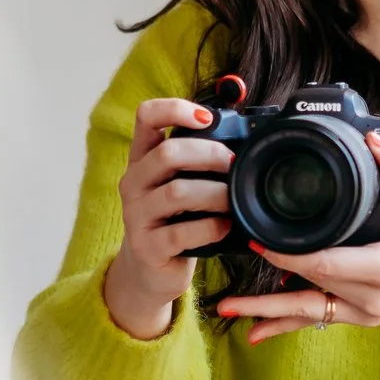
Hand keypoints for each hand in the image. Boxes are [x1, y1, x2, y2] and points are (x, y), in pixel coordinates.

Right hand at [104, 98, 232, 340]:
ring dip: (214, 194)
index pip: (146, 117)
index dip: (175, 109)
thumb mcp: (180, 185)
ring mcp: (135, 216)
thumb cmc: (175, 220)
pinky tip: (224, 226)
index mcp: (142, 159)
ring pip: (176, 193)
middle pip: (166, 154)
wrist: (150, 271)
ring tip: (233, 200)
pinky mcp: (147, 247)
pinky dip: (209, 227)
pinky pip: (180, 233)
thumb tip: (247, 135)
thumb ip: (200, 162)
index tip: (207, 119)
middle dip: (209, 155)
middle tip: (234, 165)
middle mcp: (133, 183)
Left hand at [219, 132, 379, 344]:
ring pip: (309, 312)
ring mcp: (368, 313)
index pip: (328, 263)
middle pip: (311, 286)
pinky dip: (286, 324)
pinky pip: (319, 320)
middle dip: (269, 275)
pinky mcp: (363, 318)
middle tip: (233, 262)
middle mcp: (374, 297)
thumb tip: (373, 138)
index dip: (289, 254)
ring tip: (227, 309)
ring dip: (267, 311)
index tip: (259, 239)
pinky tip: (255, 332)